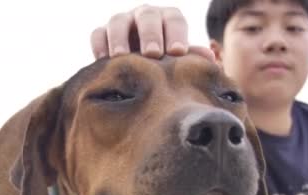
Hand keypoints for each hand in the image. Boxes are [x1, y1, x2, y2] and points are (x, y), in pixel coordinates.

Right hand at [90, 4, 215, 62]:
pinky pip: (98, 34)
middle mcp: (145, 16)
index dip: (176, 34)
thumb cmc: (167, 63)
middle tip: (153, 54)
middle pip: (147, 17)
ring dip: (119, 38)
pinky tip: (102, 59)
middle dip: (150, 34)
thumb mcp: (179, 59)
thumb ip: (192, 57)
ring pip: (118, 21)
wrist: (141, 66)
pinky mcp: (103, 33)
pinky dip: (99, 44)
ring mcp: (123, 22)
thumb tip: (210, 58)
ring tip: (121, 56)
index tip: (177, 52)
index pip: (174, 19)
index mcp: (168, 19)